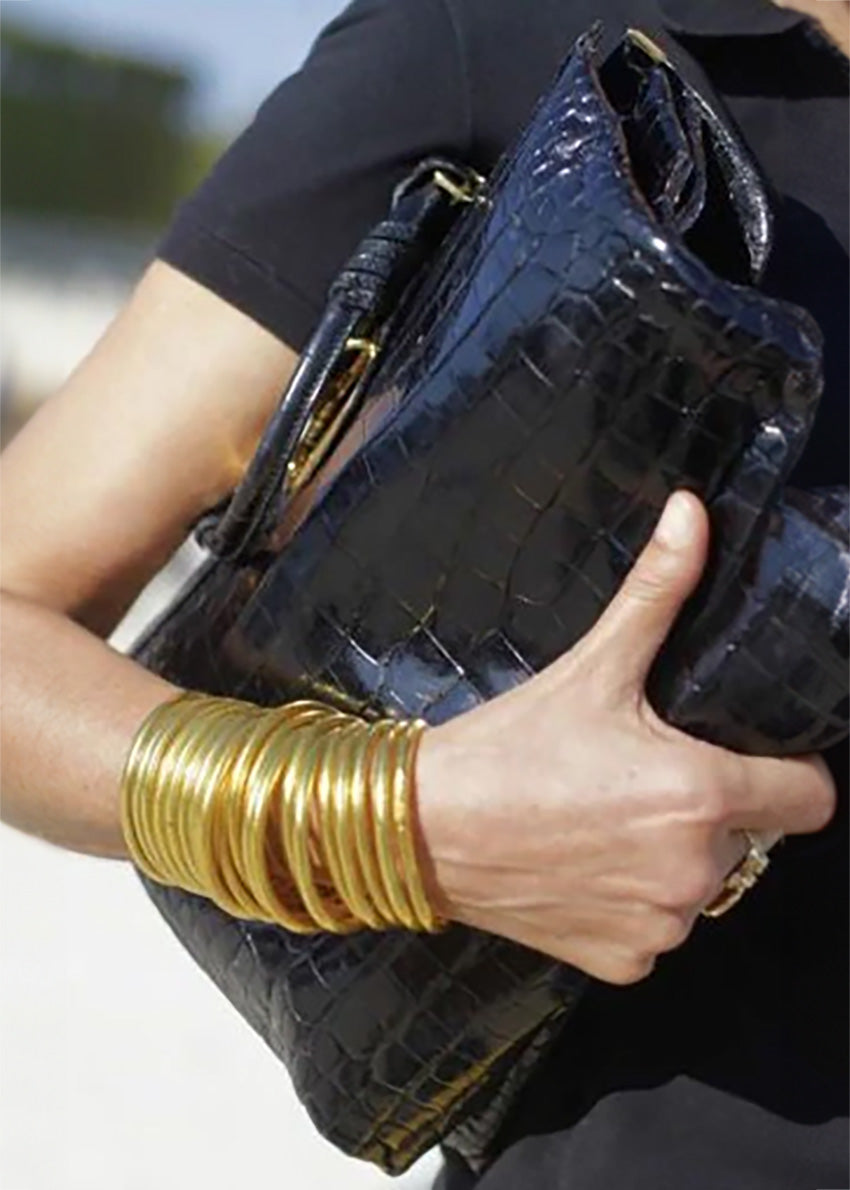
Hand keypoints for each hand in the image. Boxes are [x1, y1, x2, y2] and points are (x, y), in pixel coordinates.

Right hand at [416, 491, 835, 983]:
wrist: (423, 827)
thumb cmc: (507, 748)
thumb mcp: (592, 667)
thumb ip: (658, 591)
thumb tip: (691, 513)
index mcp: (700, 796)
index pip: (810, 799)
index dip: (788, 773)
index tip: (747, 757)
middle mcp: (693, 873)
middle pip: (748, 838)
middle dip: (710, 809)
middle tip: (639, 777)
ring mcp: (659, 927)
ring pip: (701, 884)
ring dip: (672, 858)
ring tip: (605, 819)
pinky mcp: (625, 963)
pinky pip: (656, 929)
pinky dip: (632, 904)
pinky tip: (582, 866)